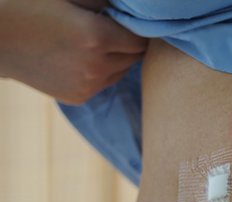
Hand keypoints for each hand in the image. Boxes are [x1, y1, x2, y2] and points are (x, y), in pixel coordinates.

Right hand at [0, 0, 147, 103]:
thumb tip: (123, 9)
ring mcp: (88, 86)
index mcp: (97, 37)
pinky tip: (82, 62)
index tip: (129, 25)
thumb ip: (102, 2)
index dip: (138, 31)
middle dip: (128, 46)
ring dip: (116, 61)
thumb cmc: (29, 7)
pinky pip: (102, 85)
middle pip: (132, 59)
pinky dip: (100, 74)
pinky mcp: (79, 98)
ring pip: (120, 73)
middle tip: (114, 34)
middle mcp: (97, 67)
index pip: (139, 40)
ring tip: (97, 48)